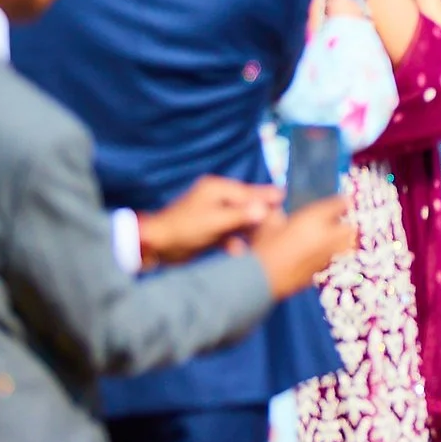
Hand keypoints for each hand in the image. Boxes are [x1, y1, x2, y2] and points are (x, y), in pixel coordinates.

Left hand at [138, 175, 278, 266]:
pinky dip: (236, 242)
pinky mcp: (209, 231)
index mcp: (217, 189)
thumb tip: (265, 210)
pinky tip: (243, 252)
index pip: (248, 192)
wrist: (157, 245)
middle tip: (281, 220)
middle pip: (245, 205)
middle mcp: (216, 199)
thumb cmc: (184, 228)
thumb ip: (240, 216)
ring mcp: (212, 215)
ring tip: (268, 238)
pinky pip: (229, 234)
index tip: (283, 197)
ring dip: (250, 230)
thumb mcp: (214, 221)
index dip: (266, 197)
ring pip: (238, 221)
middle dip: (260, 214)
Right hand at [250, 194, 357, 296]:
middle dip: (347, 225)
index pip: (340, 205)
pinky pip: (334, 260)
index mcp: (314, 219)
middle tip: (338, 222)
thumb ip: (277, 214)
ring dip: (344, 241)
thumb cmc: (263, 247)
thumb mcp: (267, 224)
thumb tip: (278, 208)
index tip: (343, 201)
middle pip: (351, 229)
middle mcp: (326, 237)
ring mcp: (326, 257)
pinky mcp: (321, 272)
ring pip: (347, 247)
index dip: (343, 202)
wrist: (261, 280)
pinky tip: (320, 255)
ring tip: (333, 239)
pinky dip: (333, 256)